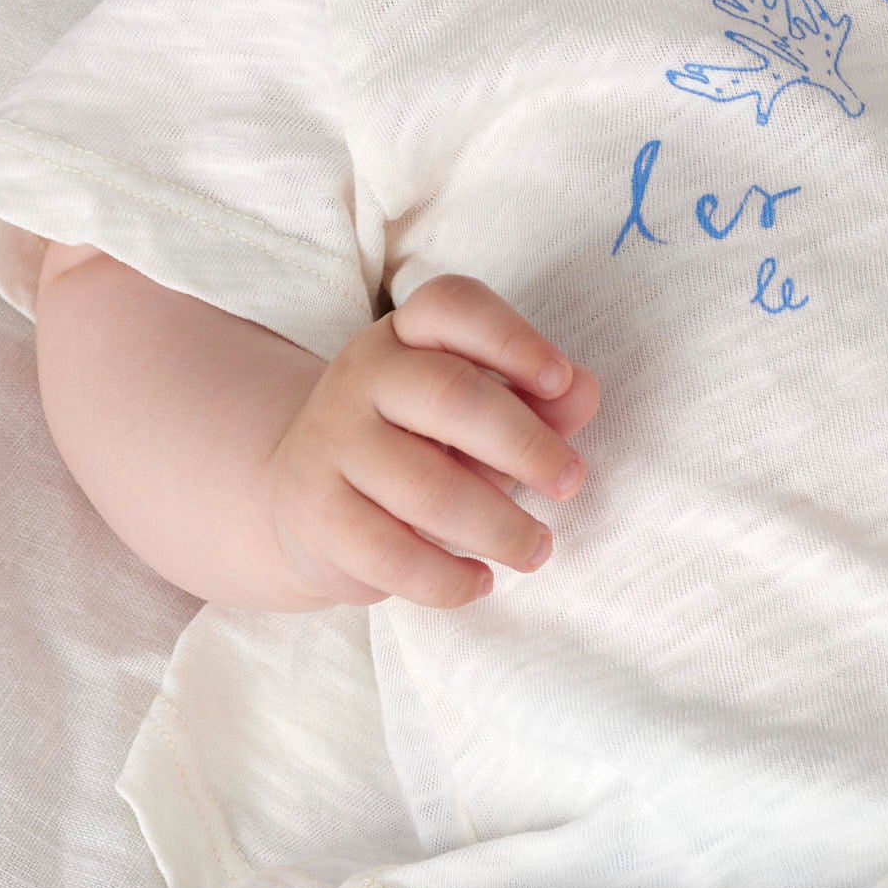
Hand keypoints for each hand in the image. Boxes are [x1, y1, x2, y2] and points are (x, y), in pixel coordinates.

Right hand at [269, 277, 597, 608]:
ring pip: (426, 487)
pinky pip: (392, 554)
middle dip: (525, 443)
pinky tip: (480, 581)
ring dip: (499, 527)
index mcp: (404, 337)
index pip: (452, 306)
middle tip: (570, 482)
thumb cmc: (414, 448)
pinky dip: (448, 579)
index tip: (561, 382)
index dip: (512, 339)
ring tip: (537, 548)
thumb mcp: (475, 418)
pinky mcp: (318, 514)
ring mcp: (332, 444)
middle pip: (449, 394)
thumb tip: (584, 392)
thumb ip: (536, 403)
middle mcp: (361, 378)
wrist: (304, 499)